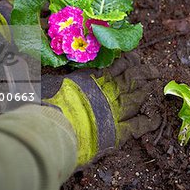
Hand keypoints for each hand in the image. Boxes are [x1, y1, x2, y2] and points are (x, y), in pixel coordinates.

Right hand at [42, 52, 161, 165]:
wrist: (52, 128)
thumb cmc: (46, 105)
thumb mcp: (44, 84)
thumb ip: (48, 78)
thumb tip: (32, 71)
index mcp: (93, 80)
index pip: (117, 66)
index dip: (128, 61)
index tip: (135, 57)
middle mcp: (107, 92)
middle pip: (132, 78)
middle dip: (145, 72)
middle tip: (154, 69)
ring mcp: (115, 111)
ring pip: (138, 96)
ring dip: (148, 90)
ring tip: (156, 84)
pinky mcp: (119, 132)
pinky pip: (140, 125)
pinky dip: (149, 120)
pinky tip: (156, 117)